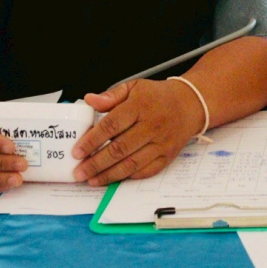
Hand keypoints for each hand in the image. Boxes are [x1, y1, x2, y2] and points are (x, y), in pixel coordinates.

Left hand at [71, 80, 204, 185]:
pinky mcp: (167, 156)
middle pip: (119, 149)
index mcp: (141, 106)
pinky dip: (128, 177)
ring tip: (91, 180)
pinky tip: (113, 179)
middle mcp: (152, 125)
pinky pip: (146, 171)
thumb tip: (89, 100)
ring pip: (131, 164)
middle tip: (79, 172)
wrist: (190, 104)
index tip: (77, 151)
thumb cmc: (158, 96)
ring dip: (109, 174)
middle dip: (96, 163)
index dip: (92, 140)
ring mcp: (161, 143)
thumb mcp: (134, 87)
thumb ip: (111, 95)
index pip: (112, 125)